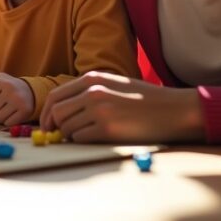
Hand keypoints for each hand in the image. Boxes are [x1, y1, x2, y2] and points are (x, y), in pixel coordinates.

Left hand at [0, 73, 33, 125]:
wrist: (30, 91)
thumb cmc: (8, 85)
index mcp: (2, 81)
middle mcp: (11, 90)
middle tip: (0, 103)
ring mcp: (19, 101)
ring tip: (5, 108)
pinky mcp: (25, 111)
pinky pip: (8, 123)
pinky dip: (8, 120)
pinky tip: (12, 113)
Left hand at [39, 71, 203, 143]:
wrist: (174, 110)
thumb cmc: (146, 100)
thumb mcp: (115, 84)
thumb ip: (89, 92)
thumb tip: (62, 112)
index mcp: (93, 79)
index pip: (55, 96)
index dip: (46, 113)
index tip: (46, 125)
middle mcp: (93, 92)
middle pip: (56, 113)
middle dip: (55, 127)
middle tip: (61, 137)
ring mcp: (99, 110)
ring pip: (66, 128)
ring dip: (71, 136)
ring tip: (88, 135)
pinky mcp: (107, 129)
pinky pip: (80, 139)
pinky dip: (83, 142)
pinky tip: (97, 139)